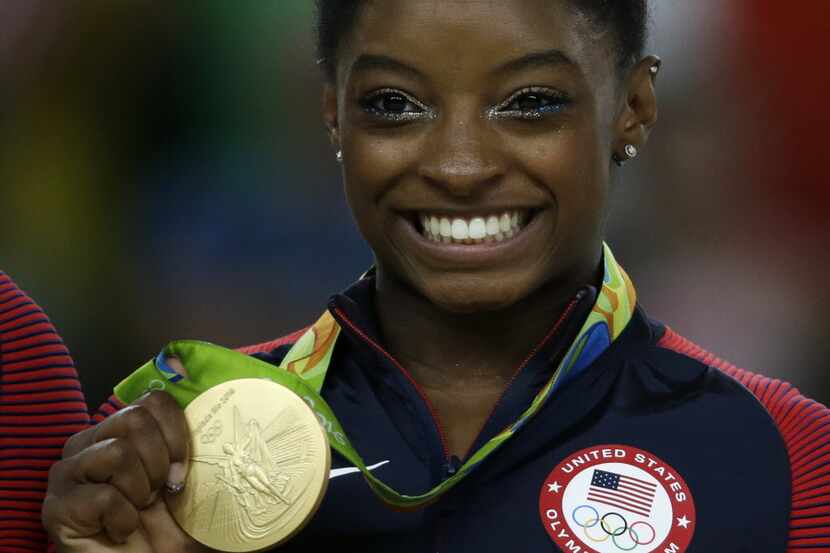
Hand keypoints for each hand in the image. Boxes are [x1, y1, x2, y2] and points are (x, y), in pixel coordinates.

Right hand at [42, 389, 210, 552]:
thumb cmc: (169, 524)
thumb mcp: (189, 474)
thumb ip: (192, 431)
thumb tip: (184, 366)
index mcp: (120, 430)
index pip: (152, 400)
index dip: (177, 434)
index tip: (181, 471)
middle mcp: (88, 442)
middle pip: (135, 420)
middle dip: (159, 462)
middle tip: (157, 493)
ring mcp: (67, 473)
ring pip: (118, 452)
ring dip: (140, 491)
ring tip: (138, 510)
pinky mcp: (56, 507)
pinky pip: (104, 496)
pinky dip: (124, 519)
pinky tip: (121, 530)